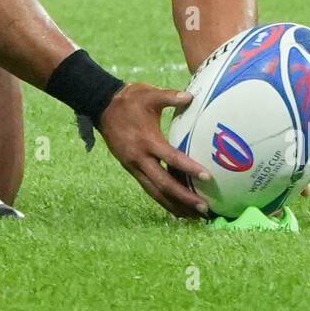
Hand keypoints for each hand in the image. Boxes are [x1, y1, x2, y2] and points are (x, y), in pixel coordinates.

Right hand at [97, 83, 211, 218]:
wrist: (102, 106)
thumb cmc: (129, 100)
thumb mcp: (149, 94)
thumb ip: (170, 96)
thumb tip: (191, 97)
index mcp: (146, 141)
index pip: (171, 158)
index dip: (189, 168)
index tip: (207, 177)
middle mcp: (139, 158)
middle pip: (163, 185)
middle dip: (184, 198)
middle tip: (204, 208)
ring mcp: (133, 166)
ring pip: (155, 192)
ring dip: (174, 205)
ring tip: (194, 216)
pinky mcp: (131, 169)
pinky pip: (149, 188)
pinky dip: (163, 200)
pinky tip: (176, 208)